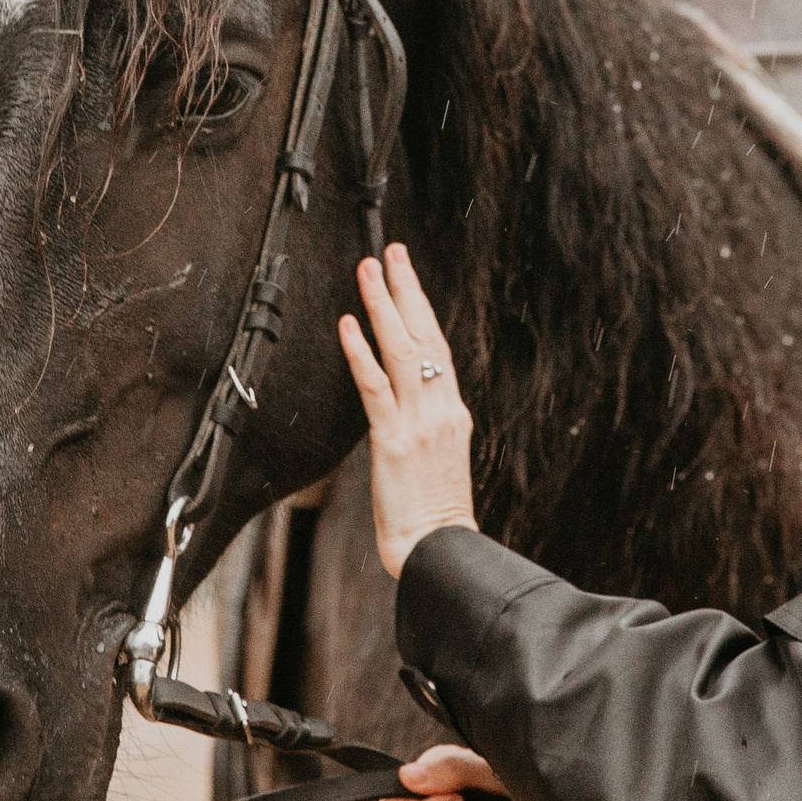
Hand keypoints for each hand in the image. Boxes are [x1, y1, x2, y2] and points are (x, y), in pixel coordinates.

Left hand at [340, 244, 478, 577]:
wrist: (438, 549)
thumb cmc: (435, 512)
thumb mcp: (439, 457)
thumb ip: (426, 422)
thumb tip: (406, 399)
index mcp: (453, 411)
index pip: (438, 347)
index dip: (422, 307)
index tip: (407, 275)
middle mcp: (441, 408)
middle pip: (425, 335)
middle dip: (407, 289)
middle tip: (391, 251)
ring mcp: (420, 422)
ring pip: (403, 350)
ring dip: (384, 305)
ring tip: (369, 270)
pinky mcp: (394, 439)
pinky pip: (376, 387)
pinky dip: (362, 353)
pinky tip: (349, 323)